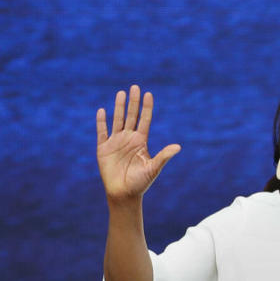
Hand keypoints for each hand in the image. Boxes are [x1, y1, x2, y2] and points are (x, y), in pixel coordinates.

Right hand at [96, 85, 179, 204]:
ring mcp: (116, 142)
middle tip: (135, 87)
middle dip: (133, 102)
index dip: (146, 107)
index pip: (144, 120)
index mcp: (141, 142)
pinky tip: (102, 111)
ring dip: (119, 107)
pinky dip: (101, 122)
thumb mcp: (153, 168)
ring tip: (121, 93)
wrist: (123, 194)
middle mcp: (129, 139)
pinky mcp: (103, 148)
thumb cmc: (140, 183)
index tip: (149, 94)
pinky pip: (102, 132)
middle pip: (131, 116)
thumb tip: (178, 147)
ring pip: (117, 120)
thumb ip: (164, 156)